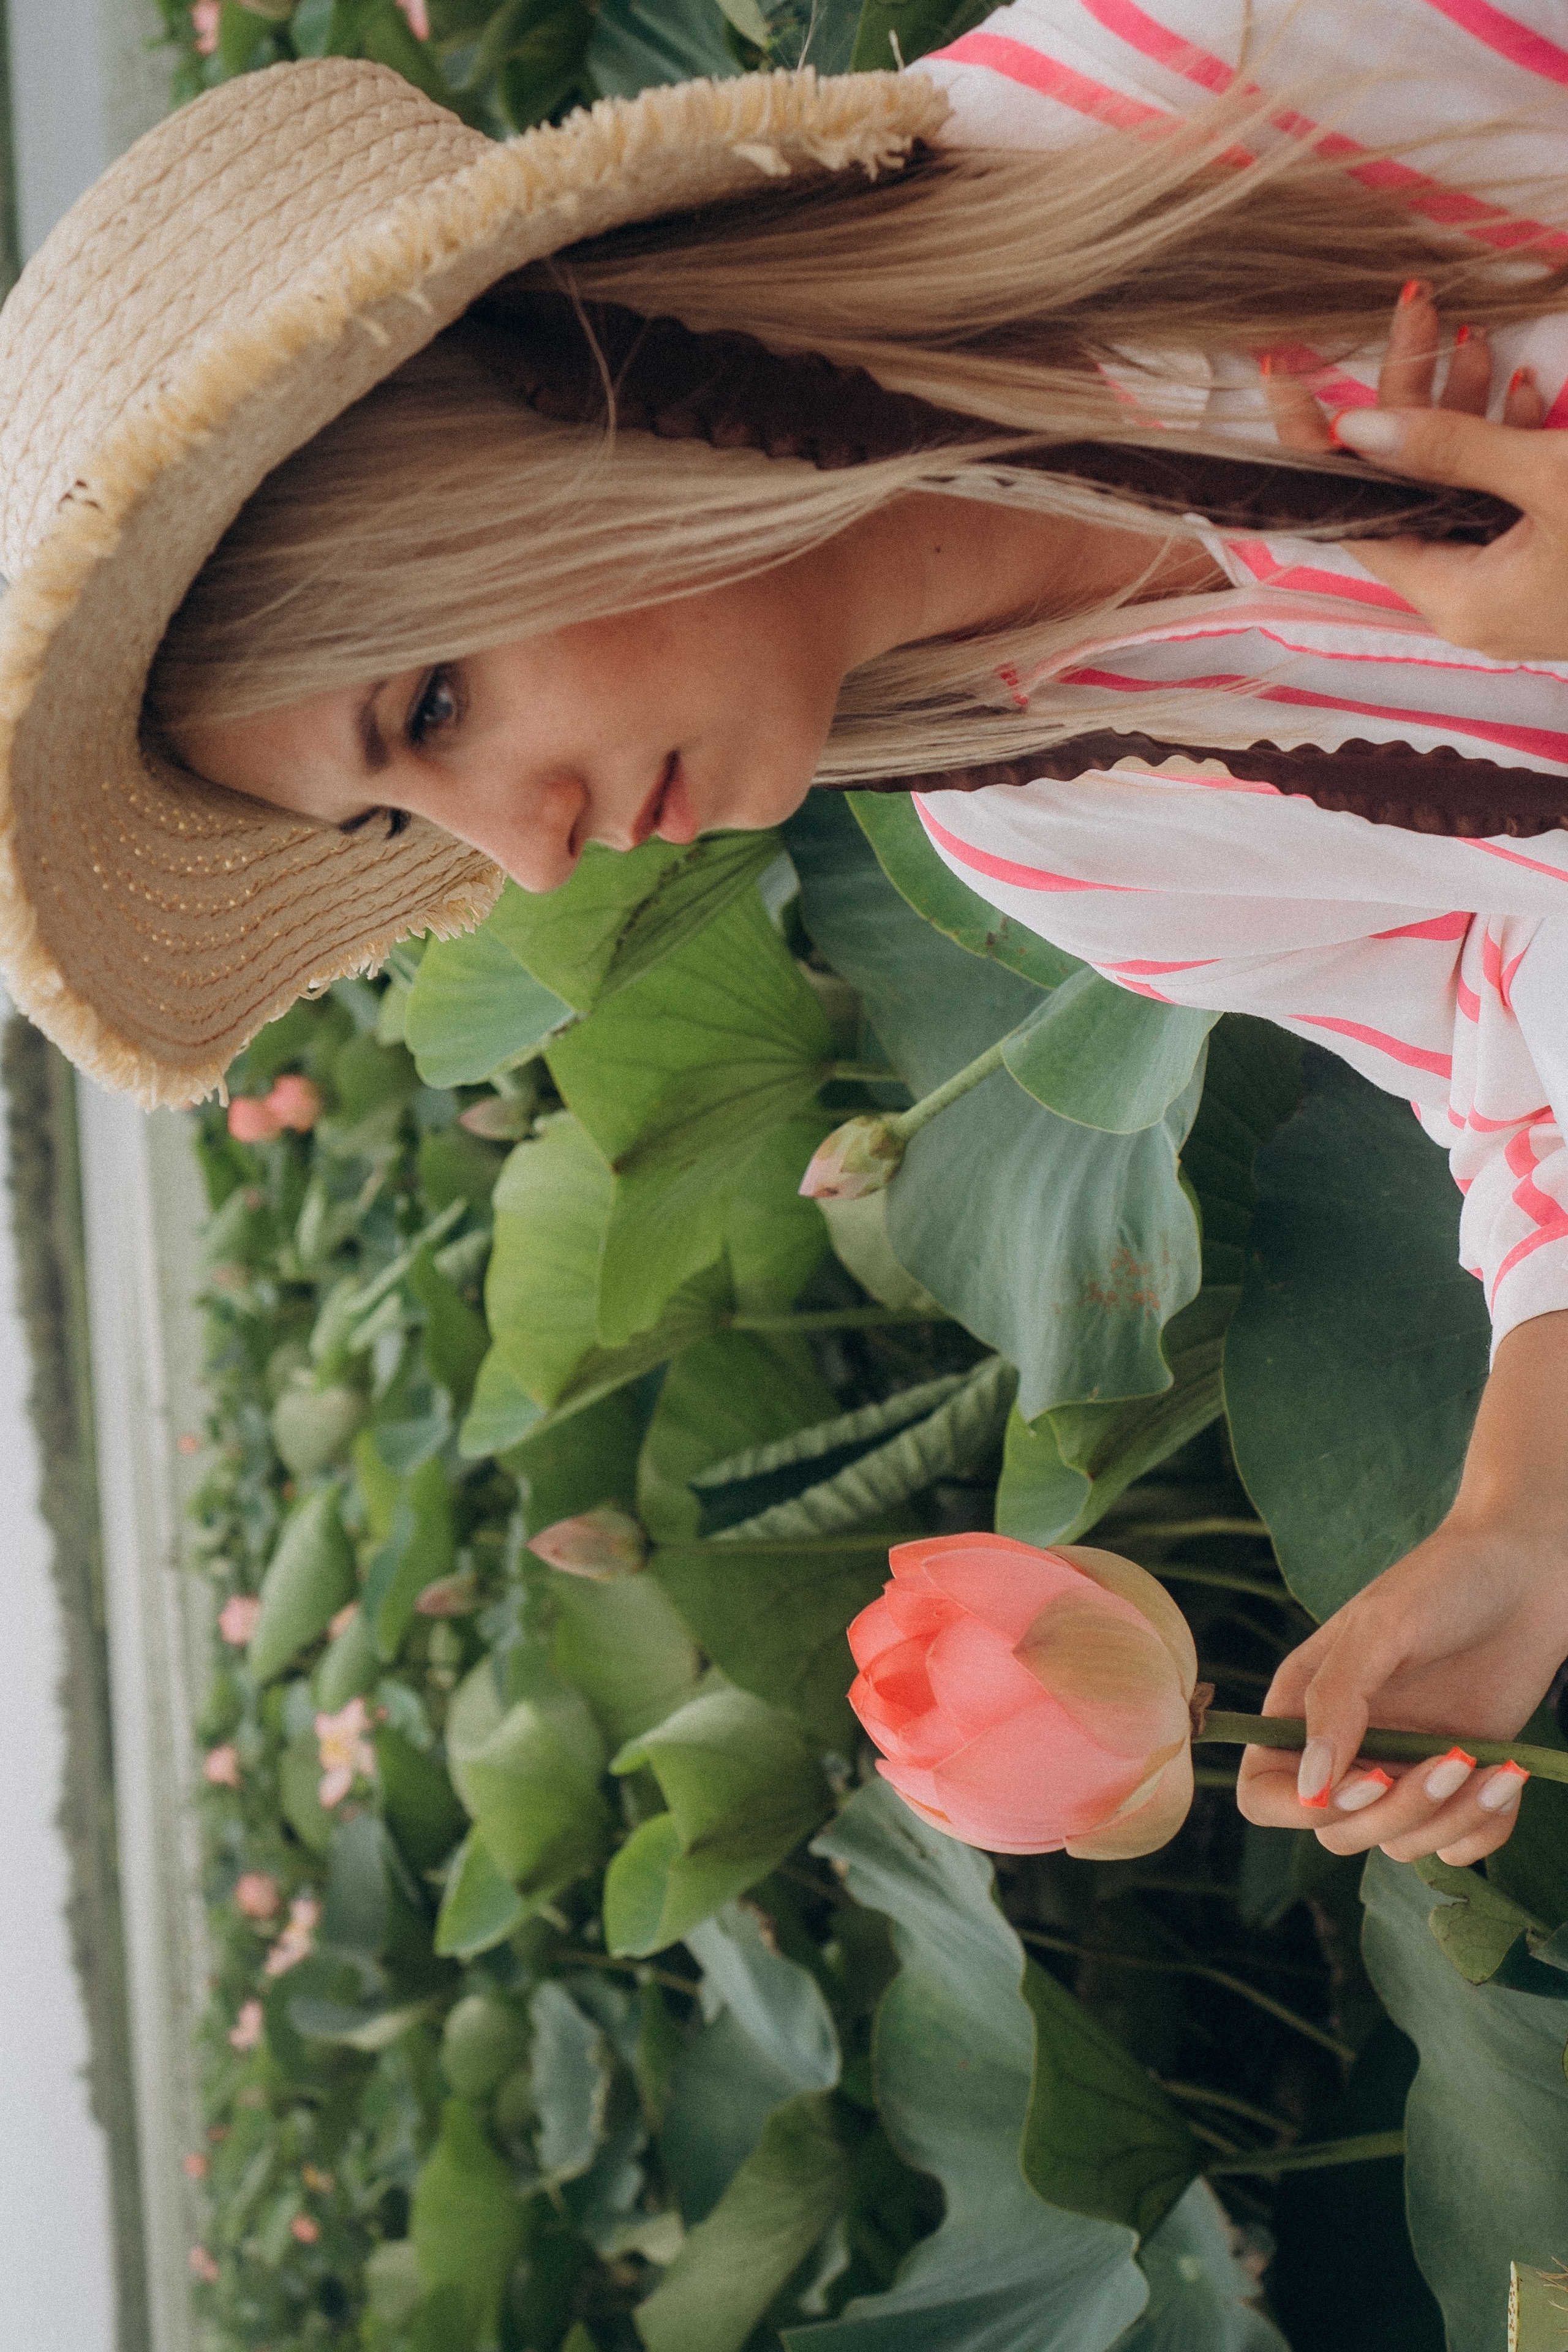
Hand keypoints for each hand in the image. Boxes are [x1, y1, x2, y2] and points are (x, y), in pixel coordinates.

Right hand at [1236, 1513, 1567, 1863]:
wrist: (1531, 1572)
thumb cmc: (1444, 1582)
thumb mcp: (1379, 1628)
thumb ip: (1335, 1703)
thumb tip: (1308, 1785)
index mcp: (1303, 1708)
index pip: (1262, 1793)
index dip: (1298, 1809)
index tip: (1367, 1779)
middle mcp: (1347, 1747)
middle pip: (1334, 1831)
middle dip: (1393, 1812)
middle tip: (1447, 1758)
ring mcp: (1403, 1768)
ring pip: (1399, 1845)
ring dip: (1448, 1817)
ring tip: (1483, 1760)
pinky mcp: (1458, 1784)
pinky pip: (1457, 1848)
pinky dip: (1483, 1828)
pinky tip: (1505, 1775)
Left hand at [1260, 280, 1567, 659]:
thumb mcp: (1553, 481)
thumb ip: (1455, 452)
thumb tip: (1357, 429)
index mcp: (1455, 596)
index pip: (1351, 517)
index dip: (1314, 446)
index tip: (1283, 378)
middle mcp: (1471, 599)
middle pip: (1407, 487)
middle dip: (1409, 393)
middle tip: (1416, 305)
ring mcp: (1512, 583)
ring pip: (1459, 485)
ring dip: (1463, 405)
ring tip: (1460, 330)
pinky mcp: (1550, 560)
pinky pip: (1506, 499)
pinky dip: (1509, 442)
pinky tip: (1526, 388)